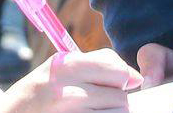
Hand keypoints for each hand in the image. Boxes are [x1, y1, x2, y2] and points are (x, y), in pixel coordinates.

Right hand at [0, 49, 141, 112]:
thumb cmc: (37, 94)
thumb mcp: (57, 68)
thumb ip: (96, 64)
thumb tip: (135, 77)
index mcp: (63, 67)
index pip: (116, 68)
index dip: (121, 76)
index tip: (114, 82)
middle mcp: (67, 93)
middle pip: (120, 95)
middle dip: (114, 98)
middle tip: (95, 100)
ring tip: (88, 111)